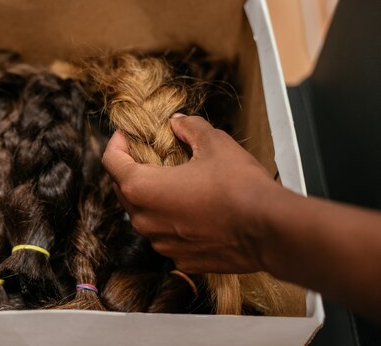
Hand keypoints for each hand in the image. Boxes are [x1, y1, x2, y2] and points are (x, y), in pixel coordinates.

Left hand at [101, 115, 283, 273]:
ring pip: (144, 215)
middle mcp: (144, 221)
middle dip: (132, 169)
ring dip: (152, 197)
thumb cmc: (239, 186)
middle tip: (151, 154)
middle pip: (123, 189)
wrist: (269, 231)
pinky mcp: (180, 259)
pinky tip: (193, 208)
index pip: (111, 162)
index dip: (116, 143)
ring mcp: (161, 244)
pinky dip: (171, 220)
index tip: (127, 135)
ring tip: (175, 181)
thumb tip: (177, 122)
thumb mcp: (214, 143)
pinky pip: (165, 235)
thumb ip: (189, 128)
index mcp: (142, 188)